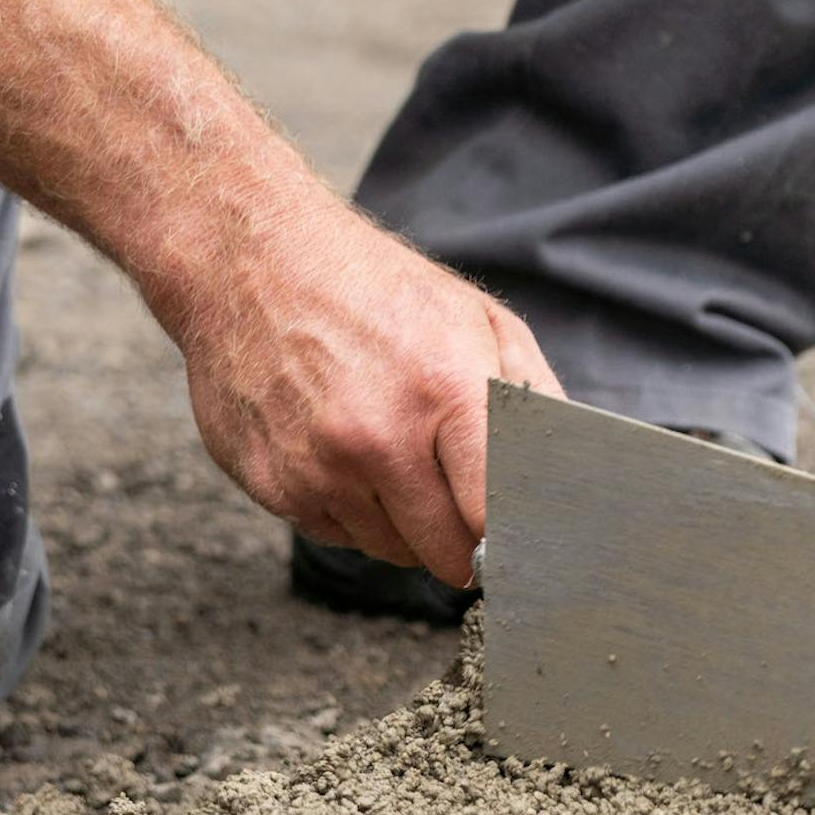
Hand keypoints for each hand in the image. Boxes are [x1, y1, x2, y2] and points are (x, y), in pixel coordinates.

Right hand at [177, 207, 561, 585]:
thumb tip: (568, 471)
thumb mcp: (475, 318)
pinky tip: (344, 455)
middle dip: (466, 543)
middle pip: (448, 554)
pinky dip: (352, 511)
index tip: (522, 544)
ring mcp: (318, 468)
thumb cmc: (370, 286)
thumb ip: (533, 397)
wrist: (246, 260)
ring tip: (394, 457)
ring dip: (406, 526)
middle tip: (464, 509)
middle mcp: (378, 439)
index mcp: (445, 391)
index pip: (498, 519)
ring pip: (391, 552)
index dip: (515, 539)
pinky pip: (336, 534)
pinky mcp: (272, 486)